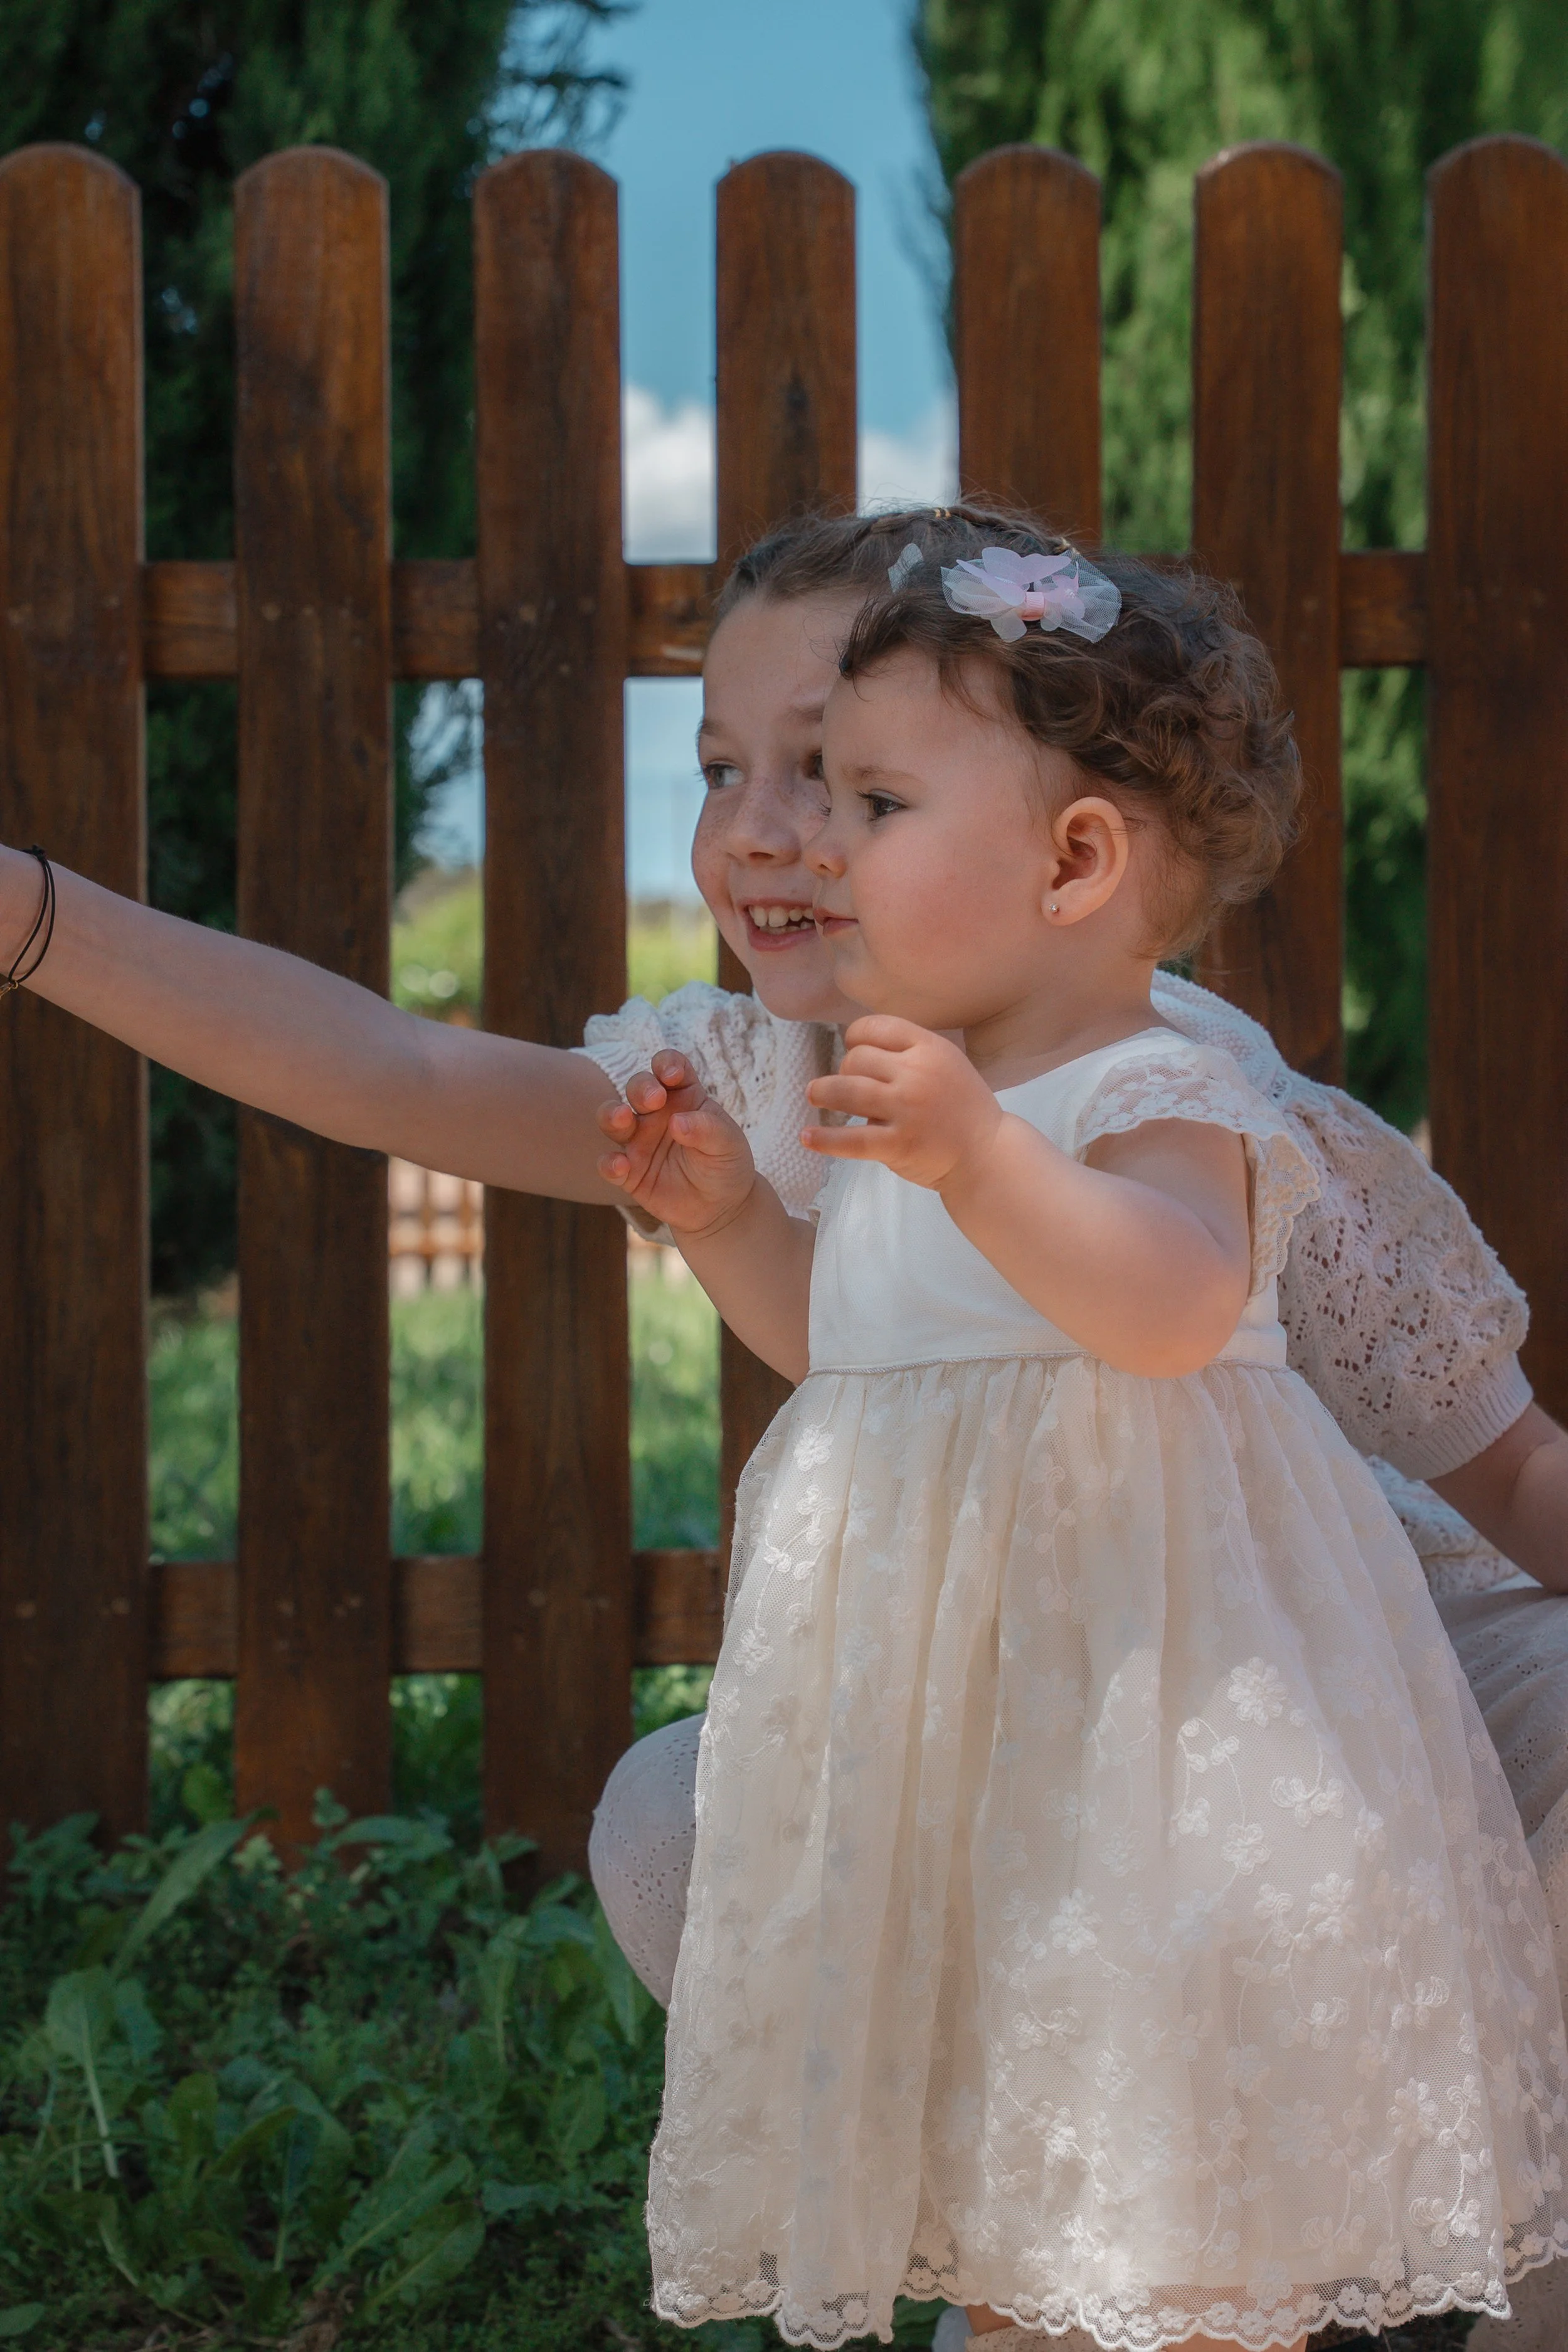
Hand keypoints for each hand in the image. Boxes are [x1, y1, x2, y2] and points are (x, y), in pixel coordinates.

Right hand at [596, 1049, 756, 1235]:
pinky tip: (621, 1166)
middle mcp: (656, 1113)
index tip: (672, 1076)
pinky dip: (609, 1163)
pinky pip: (609, 1164)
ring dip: (612, 1114)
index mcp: (684, 1096)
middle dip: (641, 1087)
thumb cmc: (726, 1165)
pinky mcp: (628, 1172)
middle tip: (654, 1099)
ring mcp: (639, 1141)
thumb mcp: (729, 1145)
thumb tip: (677, 1122)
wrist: (721, 1207)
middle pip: (638, 1087)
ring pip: (613, 1118)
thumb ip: (709, 1129)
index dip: (666, 1064)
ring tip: (622, 1118)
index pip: (669, 1067)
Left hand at [803, 1015, 1002, 1190]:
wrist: (988, 1155)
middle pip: (858, 1058)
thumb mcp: (948, 1064)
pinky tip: (807, 1137)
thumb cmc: (964, 1109)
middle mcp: (917, 1074)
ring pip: (847, 1090)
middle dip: (845, 1068)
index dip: (856, 1036)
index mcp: (930, 1049)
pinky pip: (851, 1140)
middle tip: (846, 1084)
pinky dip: (824, 1139)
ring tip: (813, 1095)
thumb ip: (912, 1053)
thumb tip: (862, 1047)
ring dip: (823, 1091)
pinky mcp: (897, 1145)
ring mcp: (906, 1110)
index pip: (878, 1028)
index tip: (852, 1047)